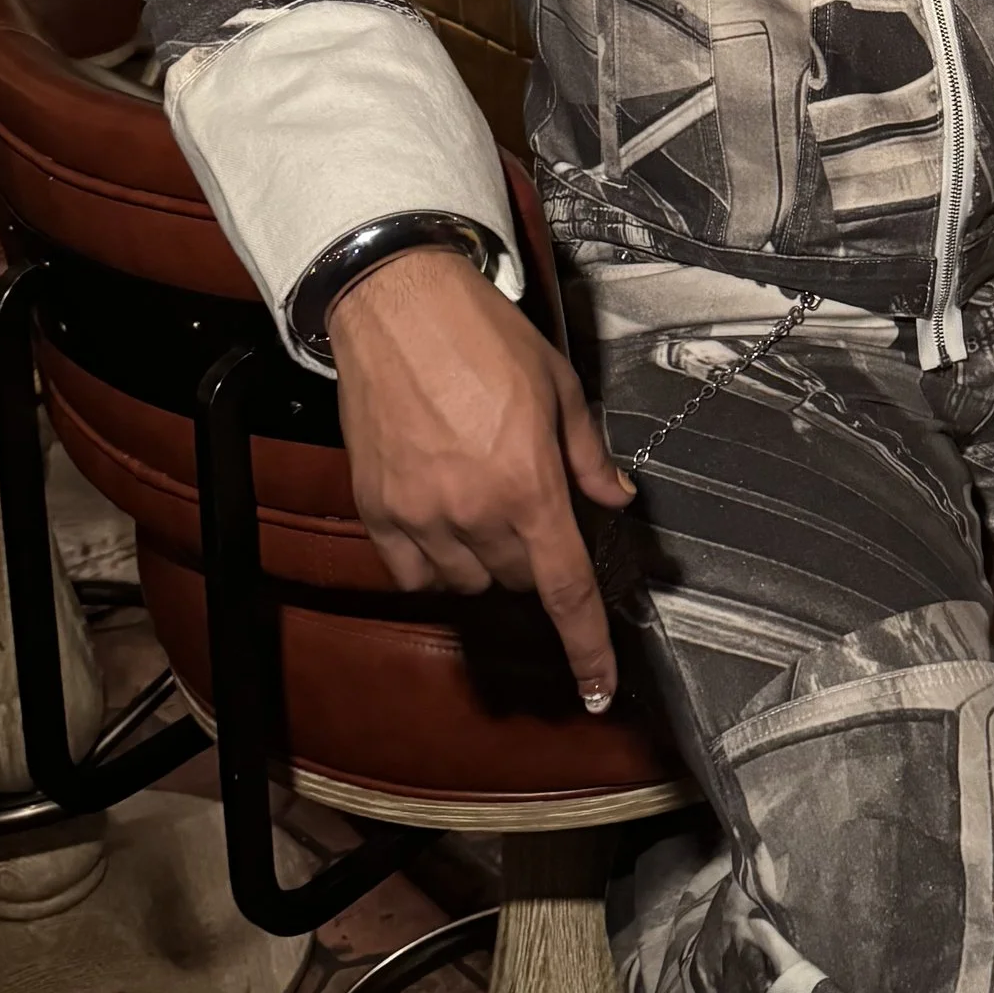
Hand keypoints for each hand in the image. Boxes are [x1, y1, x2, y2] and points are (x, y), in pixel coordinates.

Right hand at [329, 247, 634, 711]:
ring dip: (486, 558)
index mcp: (528, 485)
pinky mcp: (377, 509)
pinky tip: (442, 518)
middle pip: (520, 581)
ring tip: (482, 497)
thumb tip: (616, 499)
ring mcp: (419, 515)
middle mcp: (473, 512)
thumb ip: (589, 455)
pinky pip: (412, 572)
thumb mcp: (559, 387)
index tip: (596, 689)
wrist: (396, 302)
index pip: (567, 590)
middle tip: (531, 502)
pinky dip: (434, 560)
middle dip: (537, 556)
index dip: (588, 648)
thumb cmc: (482, 334)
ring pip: (468, 582)